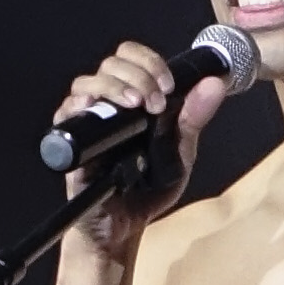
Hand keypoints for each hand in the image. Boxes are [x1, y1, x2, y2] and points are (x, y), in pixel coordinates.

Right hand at [51, 39, 228, 256]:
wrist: (126, 226)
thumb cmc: (149, 190)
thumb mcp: (181, 153)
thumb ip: (194, 118)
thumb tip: (216, 84)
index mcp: (135, 100)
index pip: (134, 58)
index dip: (150, 61)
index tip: (168, 85)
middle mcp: (109, 105)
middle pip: (112, 63)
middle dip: (139, 75)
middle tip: (156, 103)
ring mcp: (89, 121)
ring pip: (88, 80)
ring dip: (116, 86)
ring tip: (138, 107)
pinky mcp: (72, 140)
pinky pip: (67, 111)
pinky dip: (82, 105)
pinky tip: (100, 110)